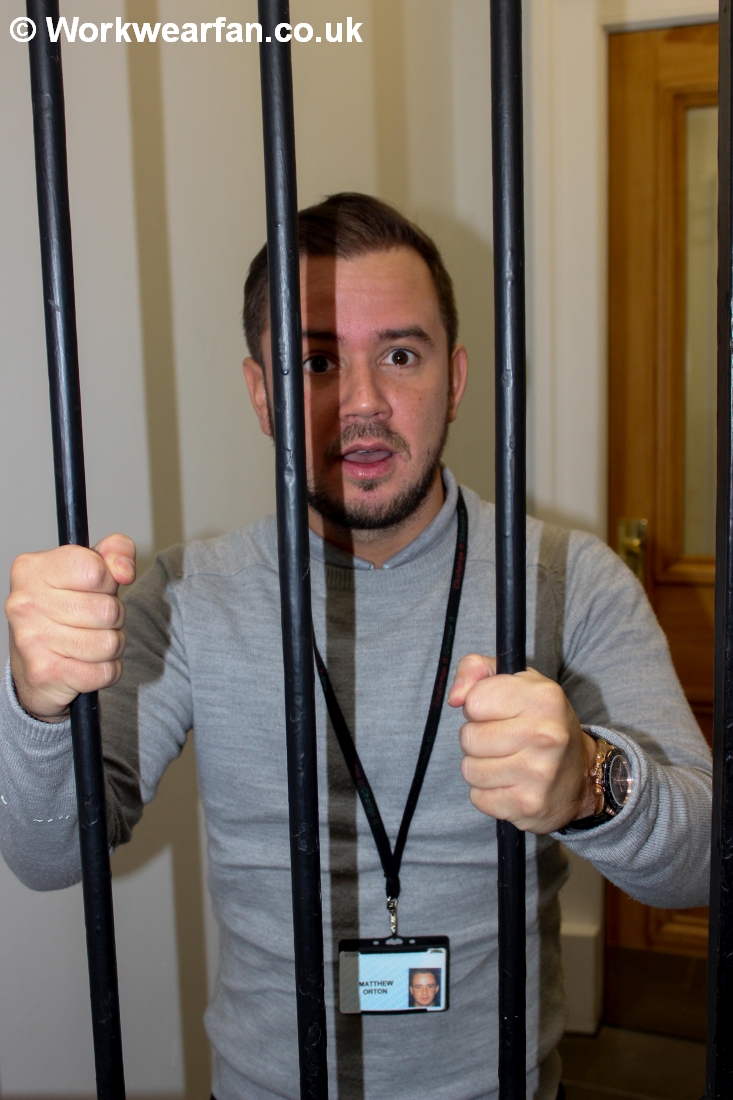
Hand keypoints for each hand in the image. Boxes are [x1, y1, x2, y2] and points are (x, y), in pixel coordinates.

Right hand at [6, 535, 135, 721]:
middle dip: (114, 617)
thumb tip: (125, 570)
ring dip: (111, 645)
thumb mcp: (88, 569)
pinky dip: (106, 670)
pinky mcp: (45, 673)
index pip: (95, 569)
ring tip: (91, 641)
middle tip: (94, 620)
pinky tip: (86, 664)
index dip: (109, 581)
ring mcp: (32, 639)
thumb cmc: (65, 611)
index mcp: (32, 569)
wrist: (34, 665)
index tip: (98, 588)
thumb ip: (115, 552)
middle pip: (108, 609)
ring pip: (110, 643)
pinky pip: (105, 671)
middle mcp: (25, 602)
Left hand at [448, 654, 596, 832]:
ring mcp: (538, 773)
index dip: (477, 706)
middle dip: (476, 738)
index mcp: (543, 697)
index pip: (474, 701)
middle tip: (500, 739)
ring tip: (505, 761)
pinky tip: (510, 783)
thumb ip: (477, 670)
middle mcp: (545, 734)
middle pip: (468, 737)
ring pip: (469, 769)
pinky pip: (478, 798)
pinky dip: (487, 792)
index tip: (494, 711)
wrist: (582, 775)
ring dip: (480, 767)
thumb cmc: (541, 722)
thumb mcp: (517, 682)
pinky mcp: (528, 805)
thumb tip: (455, 697)